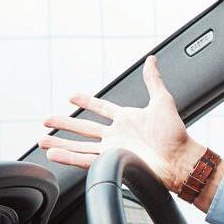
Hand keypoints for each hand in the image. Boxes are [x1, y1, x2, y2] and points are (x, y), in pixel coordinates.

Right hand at [39, 55, 204, 191]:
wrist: (180, 159)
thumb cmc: (175, 134)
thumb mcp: (162, 101)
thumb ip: (153, 81)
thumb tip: (152, 60)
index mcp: (127, 119)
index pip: (101, 108)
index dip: (87, 101)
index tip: (72, 96)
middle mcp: (117, 135)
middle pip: (84, 128)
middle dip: (64, 123)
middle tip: (46, 120)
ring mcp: (113, 150)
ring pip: (79, 146)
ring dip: (60, 143)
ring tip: (42, 140)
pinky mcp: (112, 163)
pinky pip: (85, 160)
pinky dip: (68, 158)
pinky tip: (54, 155)